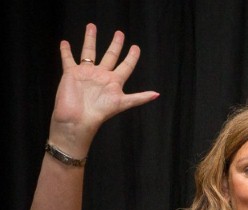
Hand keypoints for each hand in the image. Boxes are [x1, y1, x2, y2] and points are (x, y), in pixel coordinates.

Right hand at [50, 24, 158, 145]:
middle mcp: (101, 76)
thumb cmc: (100, 112)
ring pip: (89, 52)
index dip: (131, 57)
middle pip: (110, 56)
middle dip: (115, 45)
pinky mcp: (71, 73)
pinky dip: (66, 51)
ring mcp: (86, 73)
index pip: (126, 66)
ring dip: (90, 39)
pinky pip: (68, 59)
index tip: (136, 47)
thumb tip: (157, 94)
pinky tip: (65, 42)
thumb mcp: (123, 103)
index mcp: (114, 82)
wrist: (78, 119)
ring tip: (92, 26)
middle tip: (120, 33)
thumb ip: (139, 98)